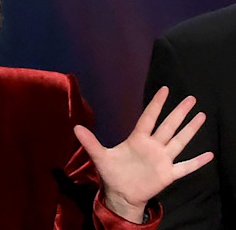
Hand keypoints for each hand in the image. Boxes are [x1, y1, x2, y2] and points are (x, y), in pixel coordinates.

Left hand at [73, 86, 213, 222]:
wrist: (120, 194)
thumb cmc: (112, 173)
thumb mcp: (100, 157)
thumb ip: (90, 142)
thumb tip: (75, 127)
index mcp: (138, 139)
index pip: (149, 117)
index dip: (156, 104)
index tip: (165, 90)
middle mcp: (153, 146)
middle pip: (168, 126)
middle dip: (179, 113)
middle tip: (191, 98)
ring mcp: (162, 159)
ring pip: (179, 141)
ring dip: (190, 130)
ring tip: (201, 116)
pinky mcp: (168, 174)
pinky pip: (185, 167)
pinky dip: (197, 162)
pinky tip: (209, 155)